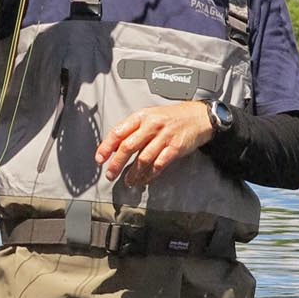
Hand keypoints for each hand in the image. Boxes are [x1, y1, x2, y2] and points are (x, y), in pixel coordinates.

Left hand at [96, 101, 213, 182]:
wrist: (199, 117)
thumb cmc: (172, 118)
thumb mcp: (150, 116)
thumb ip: (133, 130)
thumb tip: (116, 147)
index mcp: (141, 116)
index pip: (118, 132)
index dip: (106, 147)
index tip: (100, 159)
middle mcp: (151, 125)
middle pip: (128, 147)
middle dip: (117, 164)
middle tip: (110, 175)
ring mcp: (164, 137)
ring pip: (143, 159)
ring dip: (133, 173)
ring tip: (128, 181)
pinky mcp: (175, 148)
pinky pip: (159, 164)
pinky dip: (150, 175)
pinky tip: (144, 179)